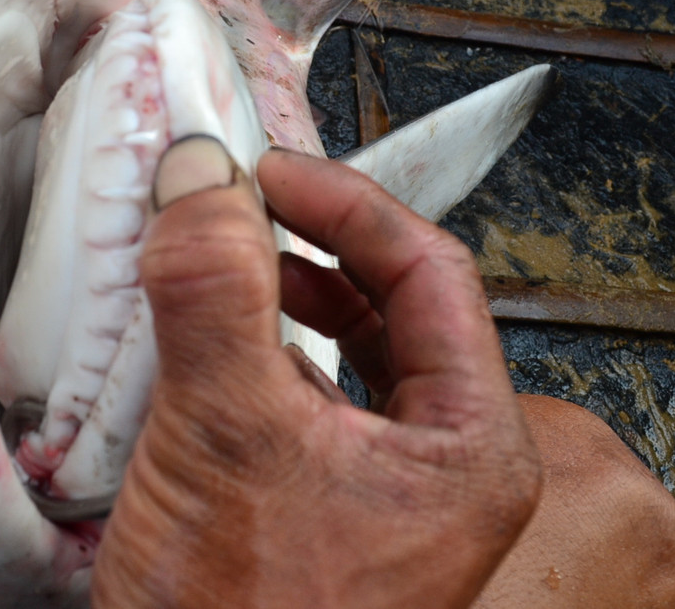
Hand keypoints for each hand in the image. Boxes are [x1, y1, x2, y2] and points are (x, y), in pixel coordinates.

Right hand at [92, 140, 540, 607]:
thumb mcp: (227, 433)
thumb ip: (216, 293)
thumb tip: (202, 180)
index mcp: (471, 446)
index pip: (430, 272)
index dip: (345, 203)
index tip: (269, 172)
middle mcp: (444, 465)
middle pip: (395, 303)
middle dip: (314, 241)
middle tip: (245, 201)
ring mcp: (386, 488)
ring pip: (350, 347)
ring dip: (283, 291)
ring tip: (226, 257)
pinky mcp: (327, 502)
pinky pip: (308, 395)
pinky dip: (260, 349)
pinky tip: (214, 342)